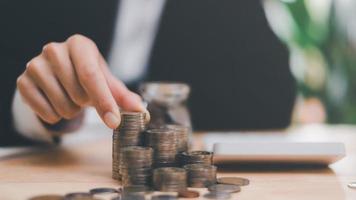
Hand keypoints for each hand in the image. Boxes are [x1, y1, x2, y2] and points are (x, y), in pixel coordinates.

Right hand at [17, 34, 146, 128]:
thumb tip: (140, 110)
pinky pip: (46, 113)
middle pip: (78, 93)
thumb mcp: (106, 81)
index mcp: (79, 45)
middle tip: (83, 95)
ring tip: (69, 97)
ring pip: (62, 106)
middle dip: (86, 103)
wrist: (58, 74)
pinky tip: (55, 102)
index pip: (91, 76)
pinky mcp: (23, 82)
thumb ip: (123, 96)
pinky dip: (55, 115)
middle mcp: (54, 50)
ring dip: (72, 110)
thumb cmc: (86, 75)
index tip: (114, 122)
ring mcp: (35, 65)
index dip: (104, 101)